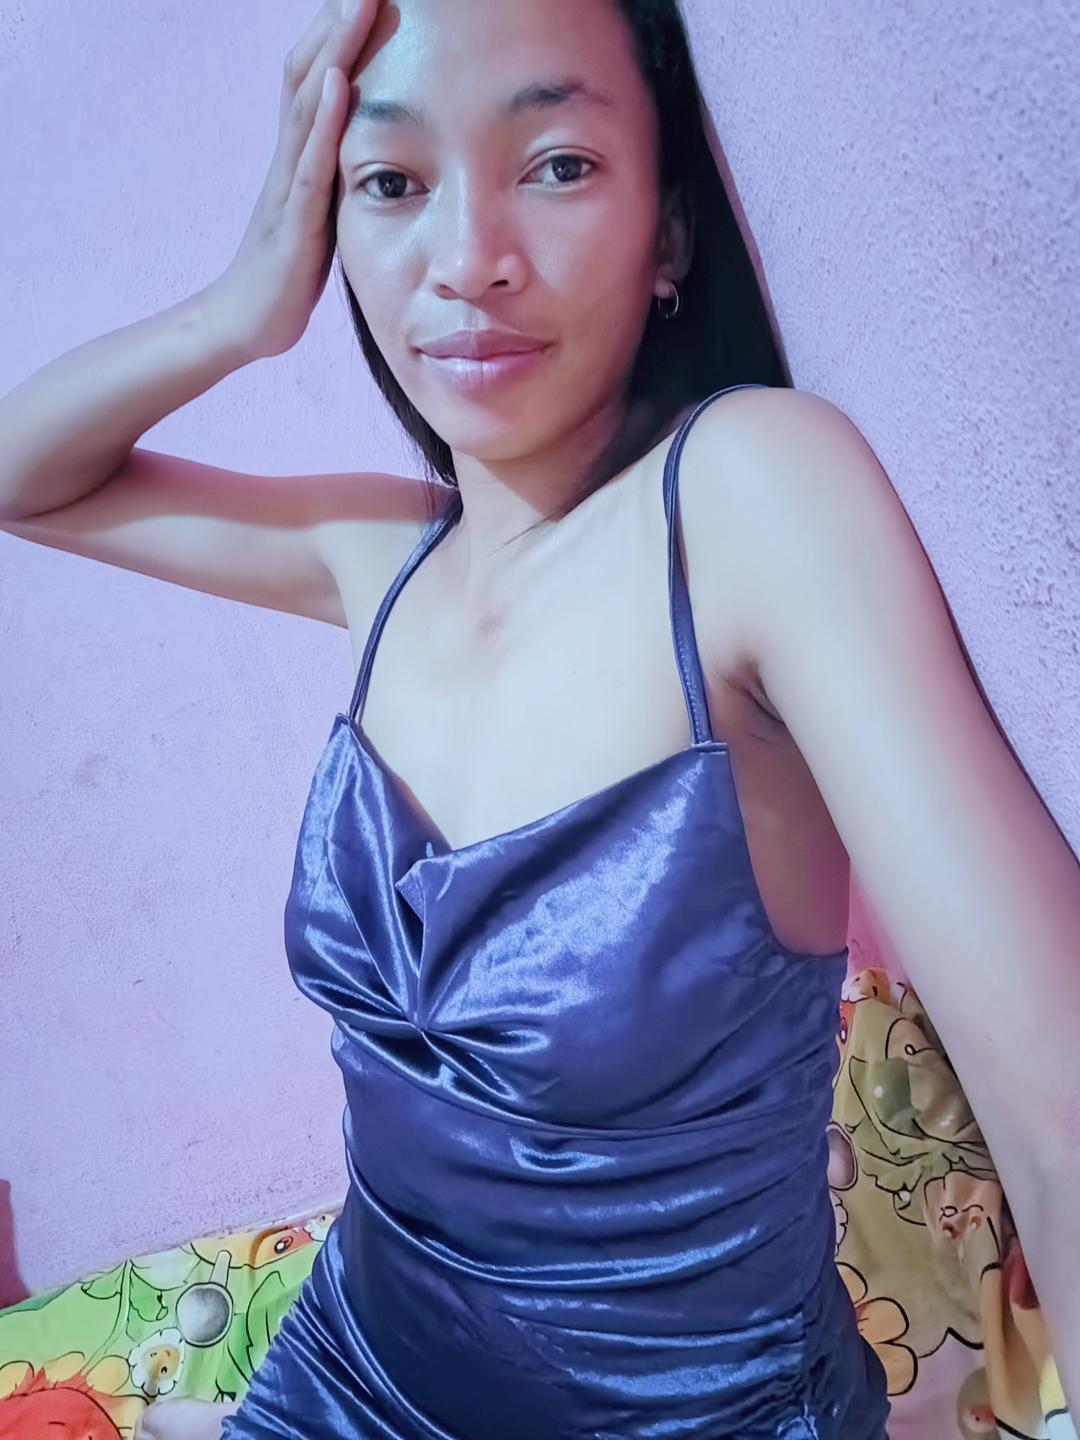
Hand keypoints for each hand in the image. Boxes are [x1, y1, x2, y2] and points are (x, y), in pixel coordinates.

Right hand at [209, 0, 380, 360]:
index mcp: (297, 160)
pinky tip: (337, 81)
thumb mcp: (317, 221)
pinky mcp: (294, 223)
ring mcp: (287, 187)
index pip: (313, 80)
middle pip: (305, 72)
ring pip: (306, 103)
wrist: (244, 325)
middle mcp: (288, 161)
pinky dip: (322, 118)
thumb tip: (362, 161)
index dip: (337, 37)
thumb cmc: (283, 278)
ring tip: (357, 1)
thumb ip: (332, 186)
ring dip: (333, 50)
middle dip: (335, 23)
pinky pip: (308, 162)